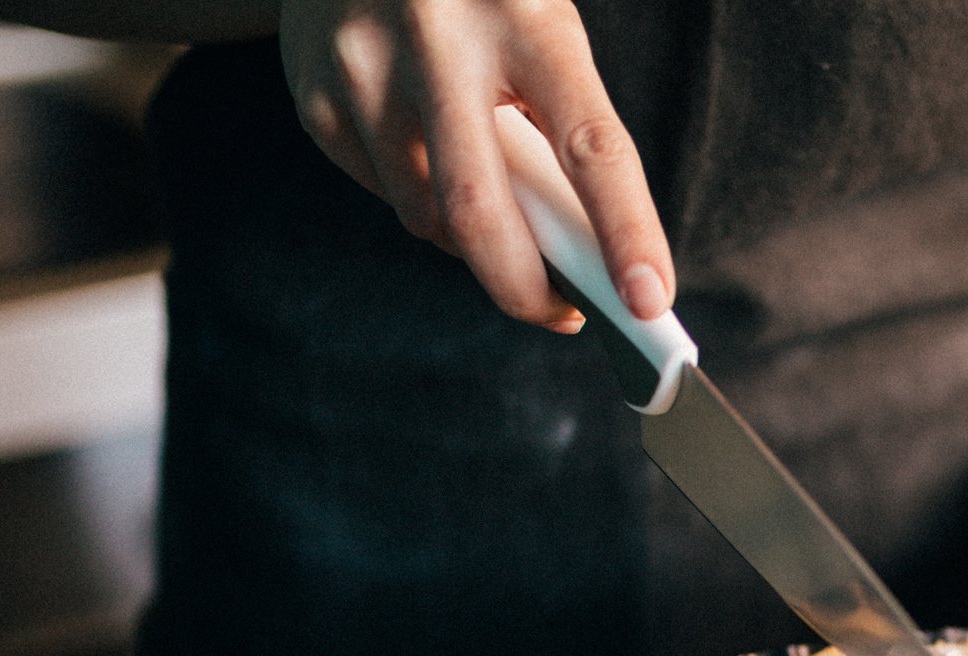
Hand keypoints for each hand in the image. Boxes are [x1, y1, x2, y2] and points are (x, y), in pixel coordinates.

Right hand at [280, 0, 670, 329]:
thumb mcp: (538, 31)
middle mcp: (437, 38)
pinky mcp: (317, 98)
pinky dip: (422, 200)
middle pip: (482, 214)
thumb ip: (559, 125)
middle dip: (526, 291)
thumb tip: (575, 260)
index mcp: (525, 16)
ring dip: (472, 242)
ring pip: (427, 219)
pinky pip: (386, 196)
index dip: (627, 232)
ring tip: (496, 207)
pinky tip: (428, 153)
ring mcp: (363, 68)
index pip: (590, 147)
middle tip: (564, 313)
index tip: (650, 302)